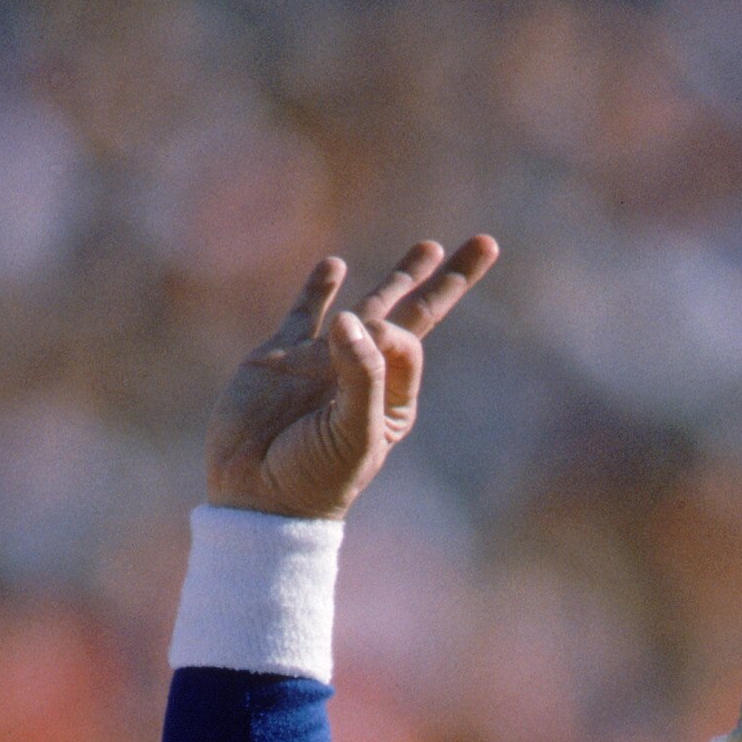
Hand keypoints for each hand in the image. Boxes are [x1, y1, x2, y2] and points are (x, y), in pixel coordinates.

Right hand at [204, 232, 497, 519]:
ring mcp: (323, 360)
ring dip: (399, 276)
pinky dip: (319, 287)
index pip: (409, 342)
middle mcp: (364, 373)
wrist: (255, 496)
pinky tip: (335, 265)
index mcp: (392, 398)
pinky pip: (305, 312)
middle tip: (486, 244)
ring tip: (430, 248)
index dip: (393, 332)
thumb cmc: (313, 478)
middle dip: (447, 279)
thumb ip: (361, 377)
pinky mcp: (282, 356)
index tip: (367, 346)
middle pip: (415, 313)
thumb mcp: (352, 434)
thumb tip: (354, 320)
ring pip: (369, 305)